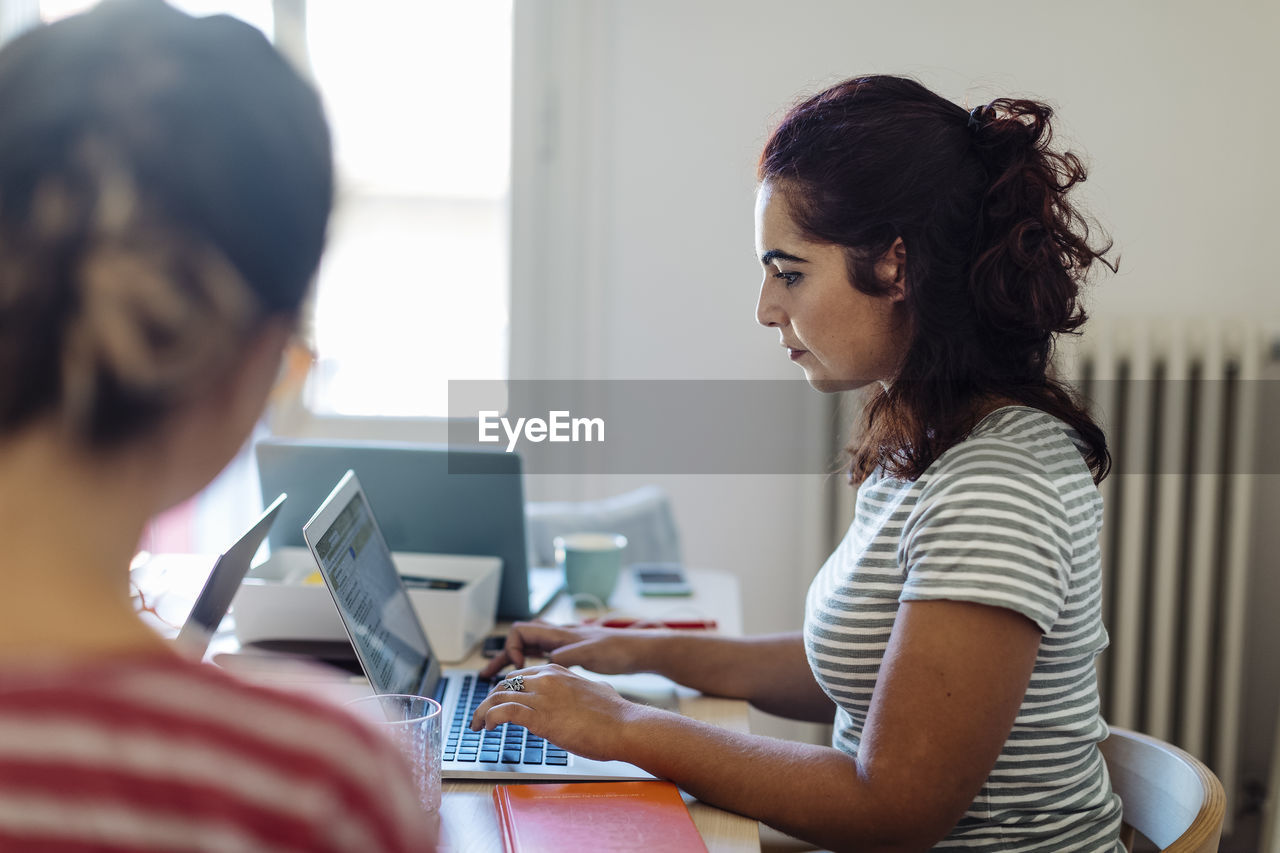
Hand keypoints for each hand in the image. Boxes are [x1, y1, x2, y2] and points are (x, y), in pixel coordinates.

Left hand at [470, 664, 650, 761]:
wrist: (624, 726)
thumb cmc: (615, 715)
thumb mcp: (595, 690)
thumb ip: (581, 690)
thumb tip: (584, 695)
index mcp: (557, 670)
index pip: (519, 676)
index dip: (504, 691)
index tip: (498, 703)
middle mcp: (546, 678)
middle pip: (504, 685)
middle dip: (489, 701)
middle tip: (481, 717)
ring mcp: (542, 695)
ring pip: (498, 697)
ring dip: (482, 711)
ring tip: (477, 725)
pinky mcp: (540, 716)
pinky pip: (503, 712)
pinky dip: (490, 718)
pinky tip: (487, 727)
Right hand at [478, 620, 659, 679]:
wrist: (640, 651)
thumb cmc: (619, 649)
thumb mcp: (593, 652)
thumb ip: (570, 654)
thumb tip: (547, 660)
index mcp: (559, 634)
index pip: (522, 631)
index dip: (511, 647)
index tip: (515, 667)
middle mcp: (558, 639)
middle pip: (521, 643)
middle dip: (502, 659)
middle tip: (486, 678)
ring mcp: (564, 649)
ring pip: (530, 654)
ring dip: (514, 668)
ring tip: (498, 686)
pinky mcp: (572, 661)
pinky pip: (543, 663)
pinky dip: (531, 674)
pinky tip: (530, 690)